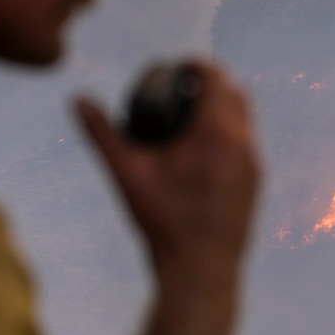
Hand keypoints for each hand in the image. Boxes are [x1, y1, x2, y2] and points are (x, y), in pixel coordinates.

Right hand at [76, 61, 260, 334]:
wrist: (200, 270)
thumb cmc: (162, 221)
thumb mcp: (127, 173)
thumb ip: (102, 134)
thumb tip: (77, 99)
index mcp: (216, 131)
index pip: (215, 76)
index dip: (195, 65)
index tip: (176, 67)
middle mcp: (243, 142)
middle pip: (235, 92)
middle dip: (210, 83)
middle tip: (180, 87)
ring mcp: (255, 163)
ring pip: (245, 118)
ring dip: (223, 107)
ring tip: (192, 113)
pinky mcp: (256, 182)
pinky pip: (247, 143)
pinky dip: (230, 133)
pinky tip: (207, 146)